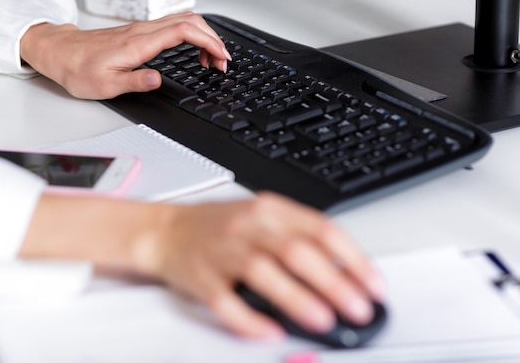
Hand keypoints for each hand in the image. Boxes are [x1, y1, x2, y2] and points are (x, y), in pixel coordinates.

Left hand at [19, 12, 231, 98]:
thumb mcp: (105, 86)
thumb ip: (135, 82)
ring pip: (184, 20)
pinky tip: (193, 51)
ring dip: (204, 36)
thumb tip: (158, 80)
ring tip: (212, 59)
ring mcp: (142, 29)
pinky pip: (174, 25)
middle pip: (190, 20)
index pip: (184, 31)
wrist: (60, 53)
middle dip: (214, 39)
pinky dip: (192, 35)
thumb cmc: (79, 69)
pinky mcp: (140, 32)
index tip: (221, 59)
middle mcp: (143, 31)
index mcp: (138, 43)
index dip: (209, 42)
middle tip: (222, 63)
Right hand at [21, 191, 384, 340]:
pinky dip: (249, 319)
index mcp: (269, 209)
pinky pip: (226, 301)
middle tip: (359, 309)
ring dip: (298, 298)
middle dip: (334, 282)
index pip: (320, 229)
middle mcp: (248, 226)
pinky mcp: (201, 277)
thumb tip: (344, 272)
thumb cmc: (218, 225)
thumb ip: (299, 236)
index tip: (373, 285)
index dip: (352, 258)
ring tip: (324, 319)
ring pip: (263, 272)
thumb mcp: (262, 216)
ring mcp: (222, 251)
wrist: (165, 230)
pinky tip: (269, 330)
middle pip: (296, 250)